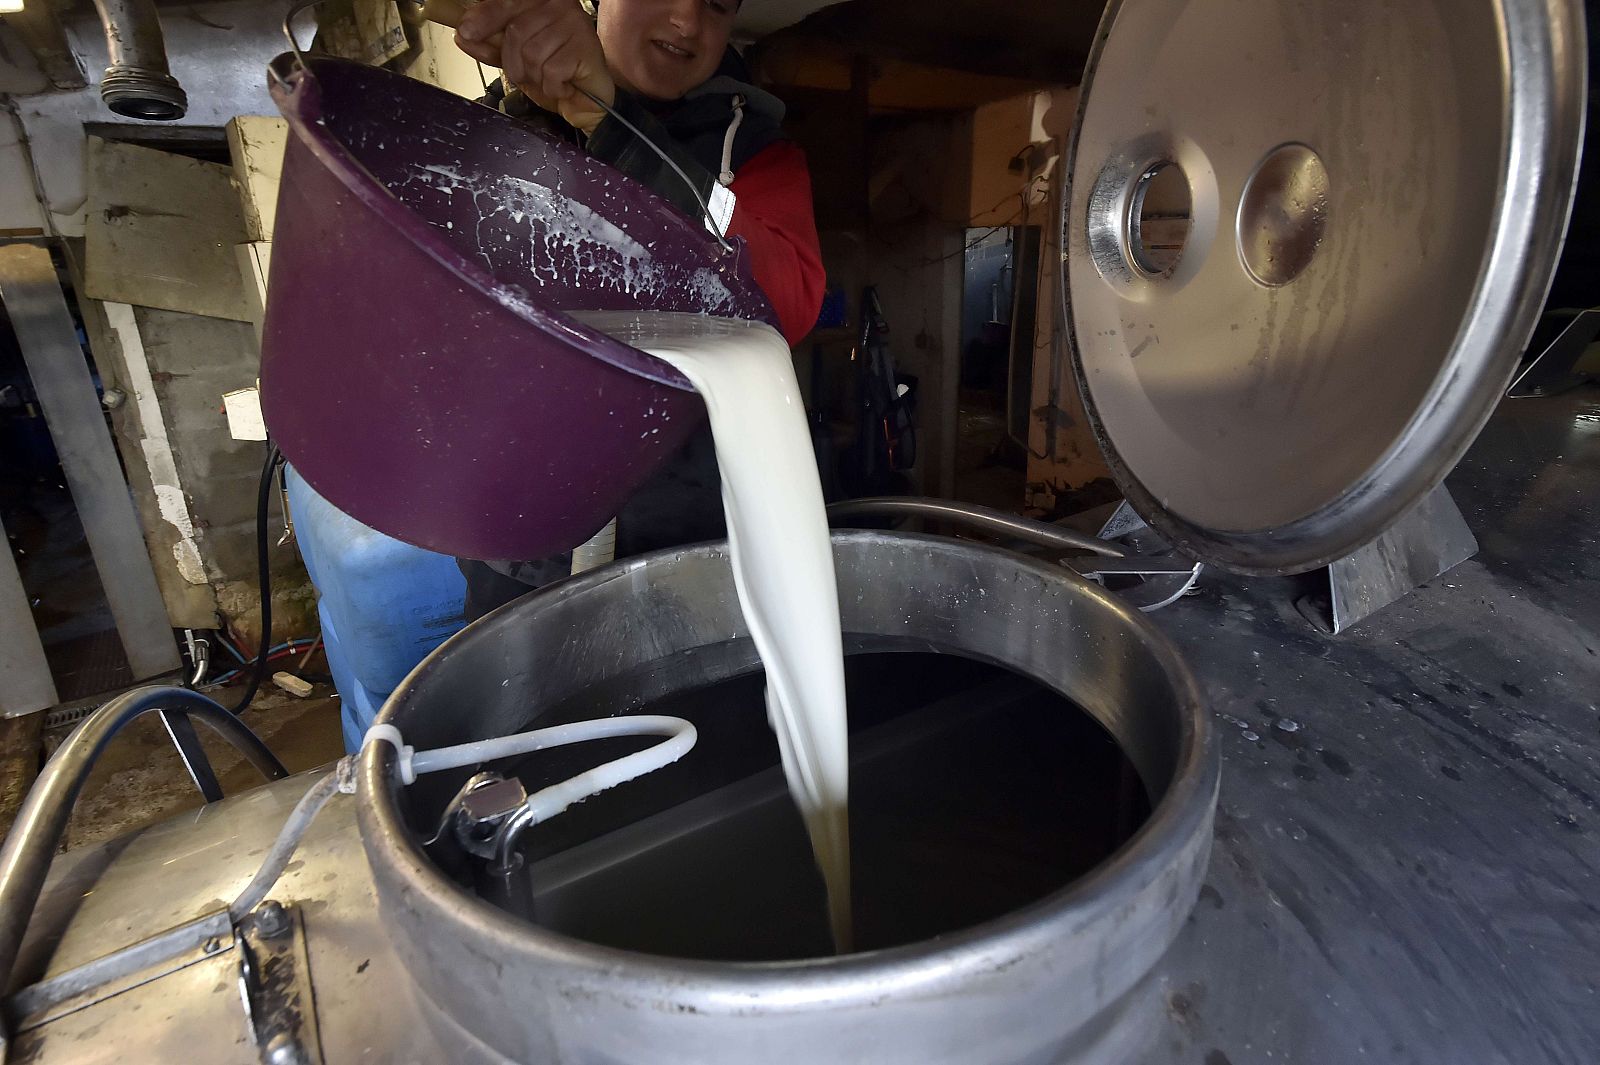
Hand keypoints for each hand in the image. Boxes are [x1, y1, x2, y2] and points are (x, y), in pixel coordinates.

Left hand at [454, 0, 614, 134]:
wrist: (587, 102)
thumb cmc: (554, 75)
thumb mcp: (515, 60)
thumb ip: (491, 47)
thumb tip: (462, 36)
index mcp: (539, 1)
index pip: (507, 2)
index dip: (485, 18)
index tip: (466, 31)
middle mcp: (559, 6)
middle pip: (516, 32)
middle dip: (515, 62)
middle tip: (529, 74)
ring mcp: (574, 24)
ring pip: (532, 54)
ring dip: (535, 76)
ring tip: (549, 78)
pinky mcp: (585, 47)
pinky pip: (551, 71)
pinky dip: (553, 86)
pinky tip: (563, 84)